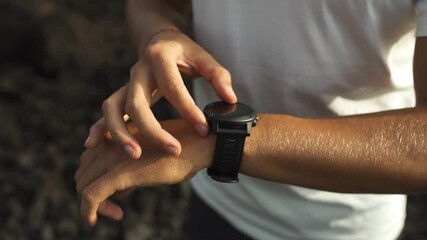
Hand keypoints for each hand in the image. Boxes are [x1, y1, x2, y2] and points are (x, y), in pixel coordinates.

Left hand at [75, 119, 213, 225]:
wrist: (200, 144)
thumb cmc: (182, 151)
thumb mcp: (151, 157)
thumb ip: (132, 168)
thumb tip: (120, 191)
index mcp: (119, 135)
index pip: (91, 157)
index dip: (97, 176)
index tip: (118, 193)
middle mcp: (111, 143)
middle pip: (84, 171)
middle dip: (93, 191)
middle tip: (116, 207)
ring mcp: (114, 157)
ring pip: (84, 184)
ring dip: (93, 204)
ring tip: (116, 212)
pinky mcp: (121, 173)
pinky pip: (92, 196)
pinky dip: (88, 211)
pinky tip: (93, 221)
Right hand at [84, 31, 235, 158]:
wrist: (158, 42)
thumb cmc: (185, 53)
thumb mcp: (204, 59)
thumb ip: (218, 77)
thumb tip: (229, 99)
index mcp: (160, 58)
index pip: (172, 87)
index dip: (188, 109)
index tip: (204, 129)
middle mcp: (137, 70)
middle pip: (136, 102)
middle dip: (153, 129)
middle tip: (174, 150)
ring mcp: (126, 83)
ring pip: (113, 108)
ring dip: (120, 133)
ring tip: (135, 155)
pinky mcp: (121, 94)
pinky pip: (106, 112)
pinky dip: (99, 128)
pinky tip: (94, 146)